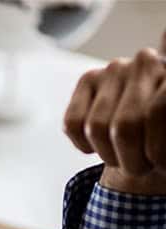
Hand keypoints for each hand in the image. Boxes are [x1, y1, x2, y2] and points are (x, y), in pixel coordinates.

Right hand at [63, 32, 165, 194]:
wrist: (156, 125)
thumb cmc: (165, 134)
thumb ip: (161, 118)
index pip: (158, 112)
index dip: (157, 151)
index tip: (161, 164)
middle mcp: (147, 61)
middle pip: (125, 127)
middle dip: (132, 159)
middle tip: (143, 167)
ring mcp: (114, 68)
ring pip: (96, 127)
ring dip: (110, 155)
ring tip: (126, 158)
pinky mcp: (88, 79)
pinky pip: (73, 123)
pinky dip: (85, 145)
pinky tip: (102, 145)